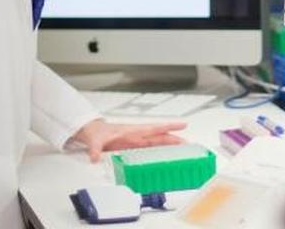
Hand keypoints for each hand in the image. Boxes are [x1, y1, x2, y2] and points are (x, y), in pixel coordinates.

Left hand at [69, 118, 186, 162]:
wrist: (94, 133)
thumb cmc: (98, 132)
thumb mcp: (96, 140)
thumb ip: (96, 148)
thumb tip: (95, 157)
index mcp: (132, 131)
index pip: (153, 128)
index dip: (168, 127)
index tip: (182, 125)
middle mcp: (138, 136)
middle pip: (160, 137)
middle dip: (175, 139)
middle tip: (189, 144)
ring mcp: (138, 142)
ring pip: (158, 143)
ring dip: (171, 146)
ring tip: (184, 151)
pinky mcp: (136, 148)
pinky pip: (152, 150)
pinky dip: (161, 152)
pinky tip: (168, 158)